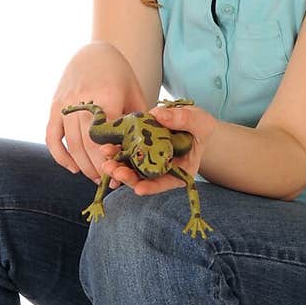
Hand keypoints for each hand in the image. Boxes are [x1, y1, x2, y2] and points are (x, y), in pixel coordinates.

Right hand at [45, 43, 146, 182]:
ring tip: (95, 178)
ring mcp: (65, 104)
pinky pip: (52, 136)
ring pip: (72, 144)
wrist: (93, 52)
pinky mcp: (55, 106)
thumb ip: (138, 121)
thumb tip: (143, 151)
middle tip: (109, 182)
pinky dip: (60, 155)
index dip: (114, 159)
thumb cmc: (119, 75)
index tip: (123, 173)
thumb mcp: (135, 94)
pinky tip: (73, 167)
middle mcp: (83, 101)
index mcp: (106, 97)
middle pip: (89, 145)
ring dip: (83, 166)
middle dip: (99, 168)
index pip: (109, 137)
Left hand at [102, 103, 216, 195]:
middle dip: (128, 177)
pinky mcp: (139, 148)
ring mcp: (149, 160)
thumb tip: (158, 115)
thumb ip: (183, 119)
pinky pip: (126, 152)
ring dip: (117, 166)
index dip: (152, 187)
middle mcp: (162, 169)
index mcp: (181, 171)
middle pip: (144, 178)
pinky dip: (116, 151)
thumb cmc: (200, 126)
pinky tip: (106, 148)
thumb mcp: (199, 122)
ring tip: (106, 161)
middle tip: (115, 172)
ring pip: (132, 167)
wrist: (192, 122)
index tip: (139, 189)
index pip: (166, 183)